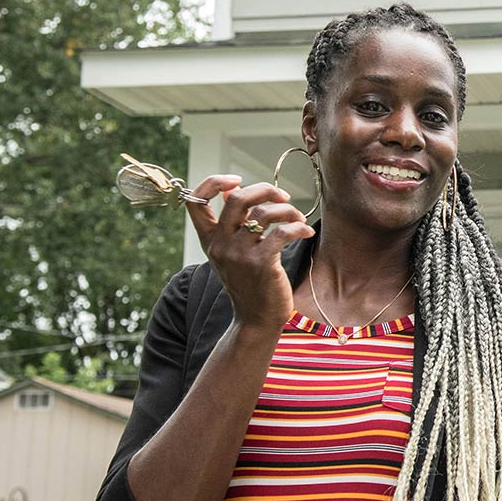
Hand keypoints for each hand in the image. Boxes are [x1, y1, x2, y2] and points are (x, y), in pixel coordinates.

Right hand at [184, 175, 313, 330]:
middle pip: (236, 199)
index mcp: (209, 240)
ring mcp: (240, 254)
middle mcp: (221, 245)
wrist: (256, 320)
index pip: (195, 201)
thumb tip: (231, 189)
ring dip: (288, 210)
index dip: (212, 183)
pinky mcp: (262, 264)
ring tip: (298, 219)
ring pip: (264, 213)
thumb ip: (231, 223)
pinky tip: (306, 232)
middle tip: (282, 197)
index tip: (236, 180)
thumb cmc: (248, 283)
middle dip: (264, 189)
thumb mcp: (231, 252)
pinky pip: (282, 232)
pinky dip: (298, 227)